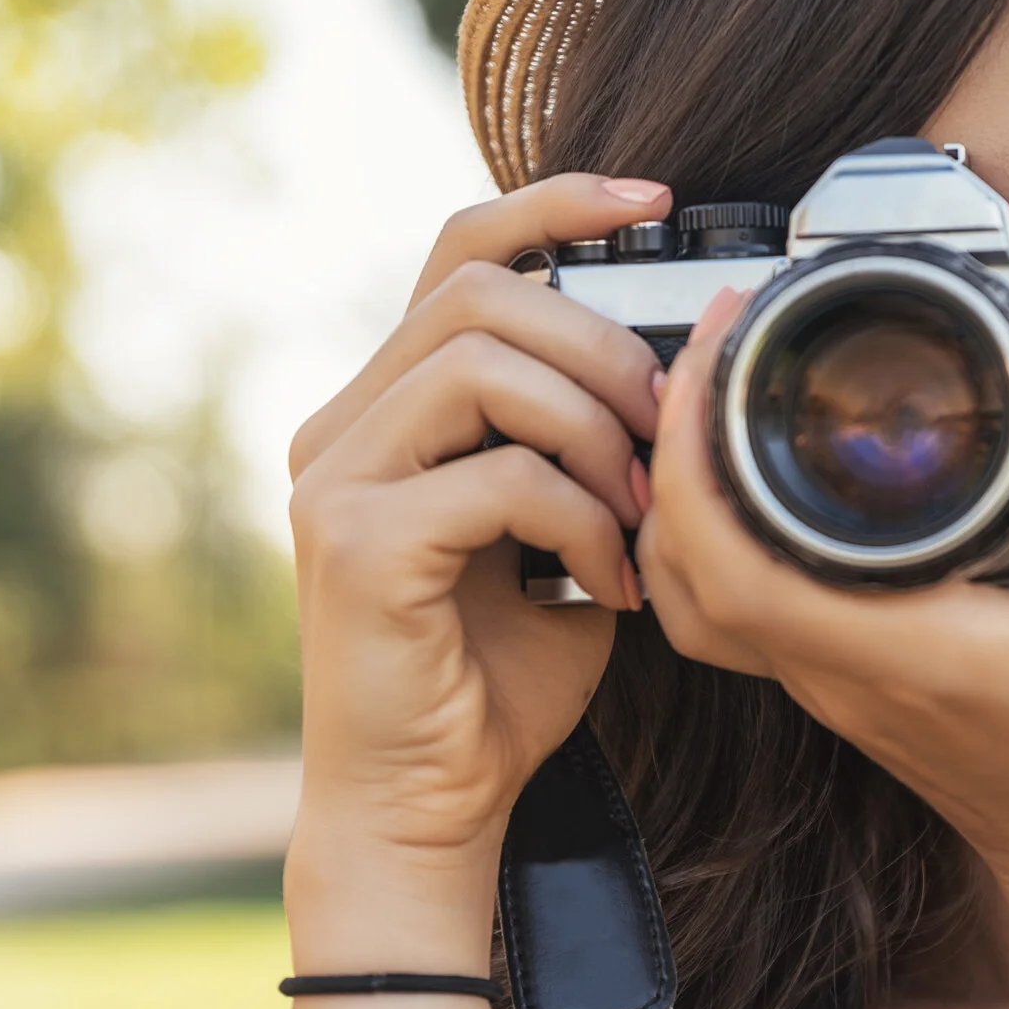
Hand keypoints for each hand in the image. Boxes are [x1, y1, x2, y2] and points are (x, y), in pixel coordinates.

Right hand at [282, 174, 670, 958]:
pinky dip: (583, 519)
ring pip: (485, 364)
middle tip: (664, 432)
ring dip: (597, 431)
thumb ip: (582, 439)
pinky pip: (500, 475)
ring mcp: (335, 478)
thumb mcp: (560, 528)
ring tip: (639, 514)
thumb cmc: (499, 675)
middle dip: (601, 346)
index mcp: (386, 407)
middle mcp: (342, 425)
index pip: (458, 252)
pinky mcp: (355, 541)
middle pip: (481, 292)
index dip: (555, 204)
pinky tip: (612, 581)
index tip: (653, 202)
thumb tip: (673, 359)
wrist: (430, 805)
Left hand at [635, 287, 1008, 908]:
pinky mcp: (827, 677)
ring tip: (715, 395)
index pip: (736, 568)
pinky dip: (705, 537)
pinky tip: (739, 480)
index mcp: (894, 649)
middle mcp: (834, 669)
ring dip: (679, 492)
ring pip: (691, 592)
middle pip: (688, 568)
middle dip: (677, 444)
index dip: (695, 463)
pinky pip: (726, 605)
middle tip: (717, 345)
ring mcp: (820, 680)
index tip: (711, 363)